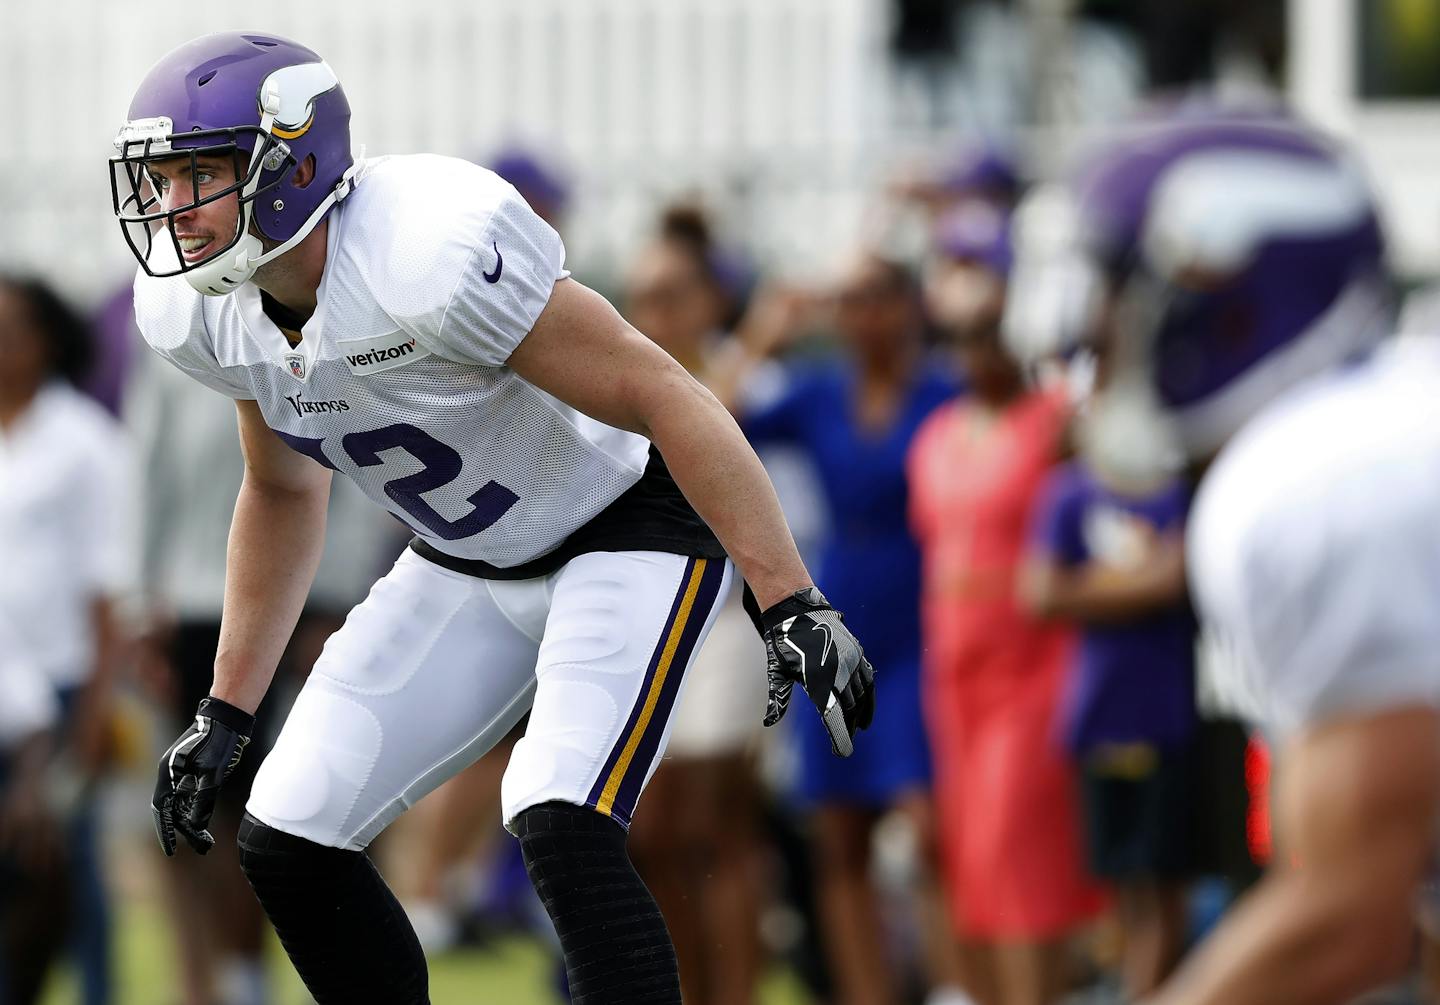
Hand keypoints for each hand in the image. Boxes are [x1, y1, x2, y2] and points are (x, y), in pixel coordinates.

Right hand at [152, 696, 253, 855]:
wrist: (226, 717)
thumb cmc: (217, 740)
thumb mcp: (212, 772)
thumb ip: (204, 798)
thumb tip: (197, 824)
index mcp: (168, 773)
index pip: (163, 810)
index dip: (166, 831)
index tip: (171, 851)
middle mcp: (170, 774)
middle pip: (173, 809)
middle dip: (184, 831)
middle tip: (202, 848)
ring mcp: (181, 772)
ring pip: (182, 804)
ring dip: (192, 822)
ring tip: (207, 842)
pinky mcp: (193, 770)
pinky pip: (190, 796)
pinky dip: (196, 810)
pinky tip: (205, 822)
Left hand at [751, 587, 874, 756]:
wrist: (797, 609)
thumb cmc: (783, 642)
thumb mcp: (777, 671)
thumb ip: (778, 698)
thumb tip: (769, 721)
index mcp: (818, 679)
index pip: (833, 716)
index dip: (840, 737)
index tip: (842, 752)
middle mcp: (838, 671)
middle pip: (849, 709)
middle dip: (848, 727)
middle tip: (844, 743)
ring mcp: (851, 660)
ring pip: (861, 695)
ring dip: (860, 714)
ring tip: (858, 728)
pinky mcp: (857, 653)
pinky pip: (868, 679)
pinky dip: (869, 696)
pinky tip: (866, 707)